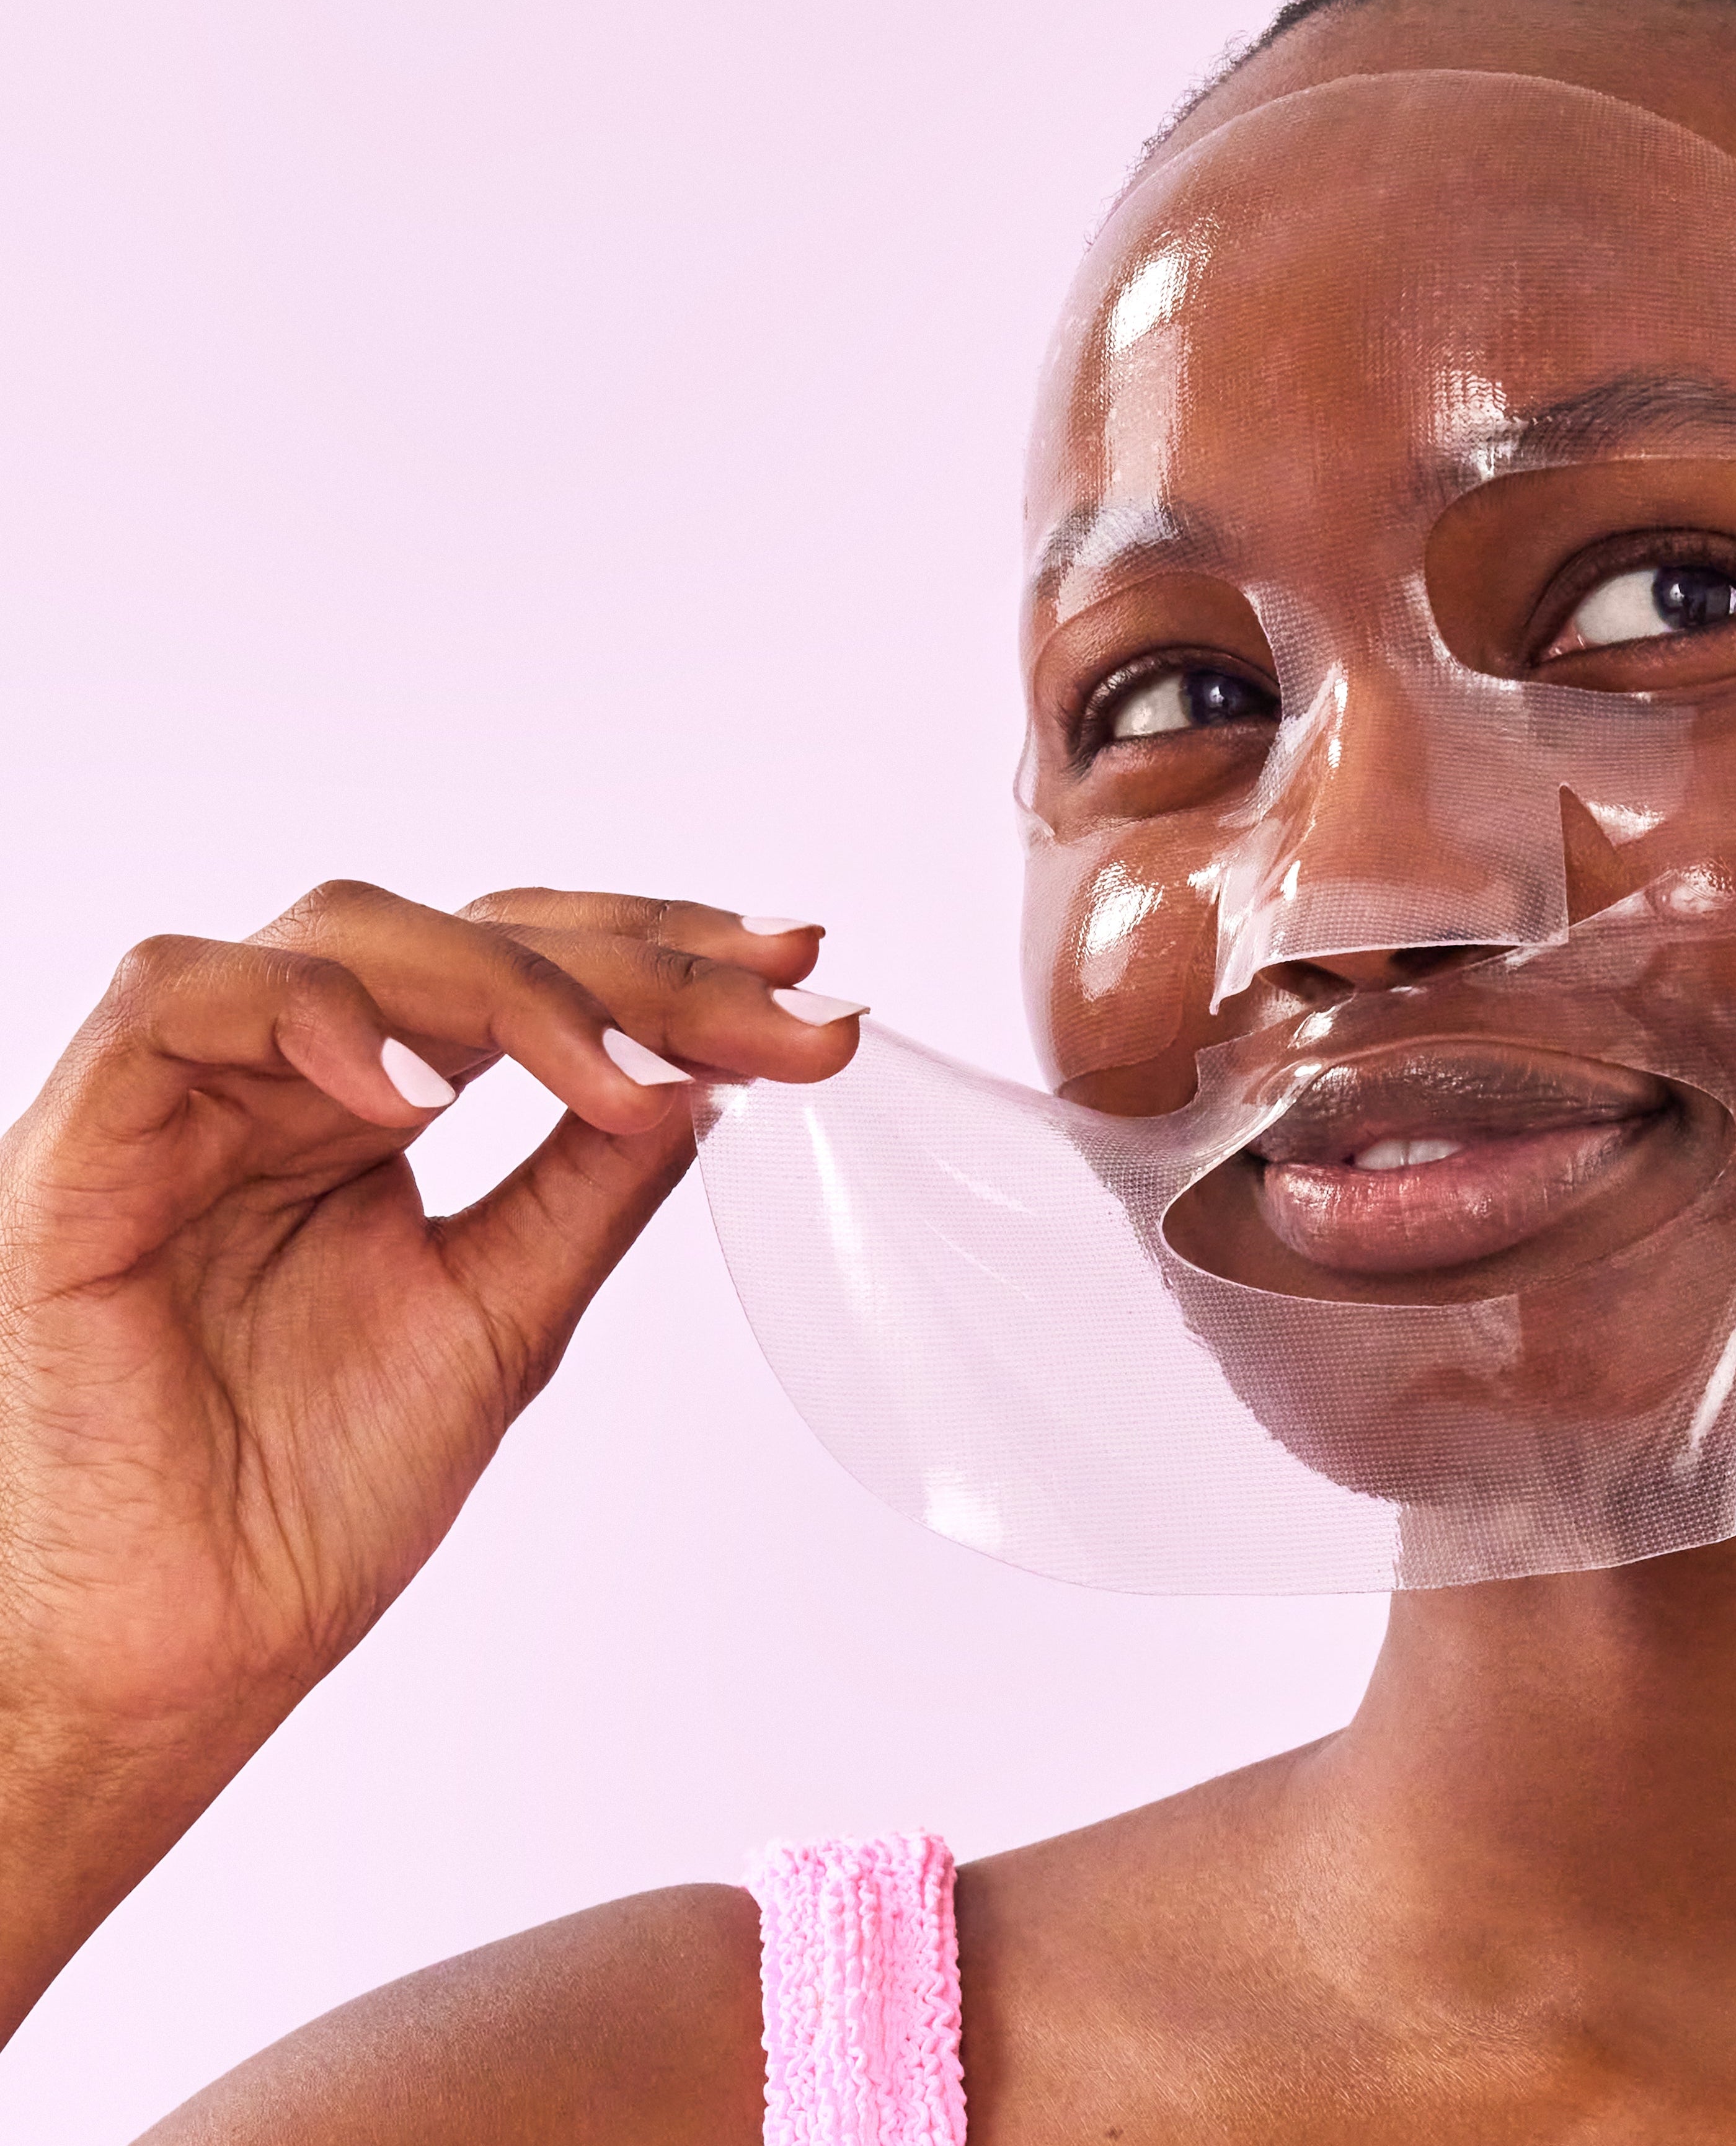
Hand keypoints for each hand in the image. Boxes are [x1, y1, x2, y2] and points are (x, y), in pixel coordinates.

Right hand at [0, 881, 858, 2032]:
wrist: (185, 1652)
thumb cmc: (312, 1499)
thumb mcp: (507, 1311)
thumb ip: (593, 1179)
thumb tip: (713, 1070)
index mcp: (373, 1109)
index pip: (529, 968)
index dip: (665, 953)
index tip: (803, 972)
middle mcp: (286, 1079)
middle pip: (466, 932)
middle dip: (634, 956)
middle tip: (773, 987)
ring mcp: (185, 1100)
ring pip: (342, 936)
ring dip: (504, 981)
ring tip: (620, 1065)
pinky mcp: (84, 1143)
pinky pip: (175, 1007)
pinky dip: (310, 1019)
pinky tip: (421, 1093)